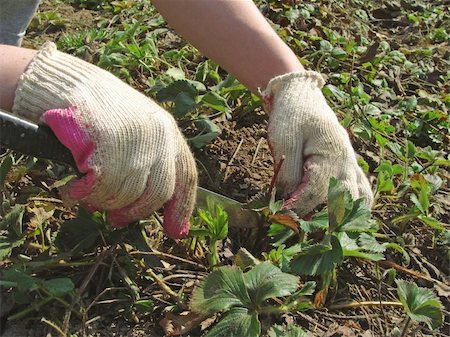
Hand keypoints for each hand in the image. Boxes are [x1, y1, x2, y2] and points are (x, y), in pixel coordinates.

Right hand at [13, 42, 196, 237]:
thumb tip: (164, 211)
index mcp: (168, 132)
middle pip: (157, 193)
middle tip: (116, 219)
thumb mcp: (137, 132)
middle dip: (135, 212)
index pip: (185, 177)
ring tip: (88, 196)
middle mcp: (157, 134)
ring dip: (104, 202)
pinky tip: (73, 190)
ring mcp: (132, 138)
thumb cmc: (101, 113)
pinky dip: (83, 195)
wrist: (66, 82)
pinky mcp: (105, 141)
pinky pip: (100, 187)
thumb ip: (151, 164)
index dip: (182, 208)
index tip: (176, 232)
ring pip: (126, 194)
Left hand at [262, 71, 372, 215]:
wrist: (302, 97)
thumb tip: (287, 202)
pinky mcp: (350, 167)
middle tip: (296, 229)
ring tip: (321, 231)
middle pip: (339, 203)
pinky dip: (358, 208)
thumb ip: (288, 173)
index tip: (278, 217)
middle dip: (318, 220)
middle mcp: (346, 164)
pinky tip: (345, 221)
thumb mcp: (284, 141)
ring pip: (357, 202)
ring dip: (341, 219)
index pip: (315, 192)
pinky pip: (363, 192)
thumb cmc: (291, 116)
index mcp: (331, 155)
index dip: (296, 208)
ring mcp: (351, 166)